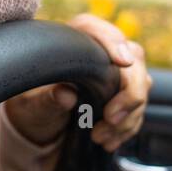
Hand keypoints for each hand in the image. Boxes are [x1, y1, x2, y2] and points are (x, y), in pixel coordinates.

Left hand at [2, 14, 150, 151]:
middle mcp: (96, 51)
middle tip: (111, 118)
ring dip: (128, 115)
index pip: (94, 29)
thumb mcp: (30, 106)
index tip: (123, 62)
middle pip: (131, 57)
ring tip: (100, 137)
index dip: (113, 42)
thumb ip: (46, 99)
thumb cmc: (30, 107)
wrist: (36, 127)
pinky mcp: (123, 93)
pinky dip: (128, 127)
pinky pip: (139, 106)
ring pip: (141, 83)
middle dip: (128, 92)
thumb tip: (66, 95)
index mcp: (68, 42)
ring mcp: (113, 71)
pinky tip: (109, 141)